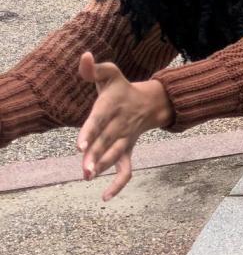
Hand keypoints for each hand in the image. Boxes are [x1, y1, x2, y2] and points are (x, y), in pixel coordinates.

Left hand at [76, 52, 173, 200]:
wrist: (150, 103)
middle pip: (106, 142)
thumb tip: (84, 56)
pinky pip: (126, 170)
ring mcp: (125, 140)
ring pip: (115, 156)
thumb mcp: (111, 74)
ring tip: (88, 177)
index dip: (89, 132)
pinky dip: (118, 184)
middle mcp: (119, 125)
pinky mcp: (127, 151)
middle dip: (95, 155)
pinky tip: (105, 197)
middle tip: (84, 168)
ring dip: (103, 167)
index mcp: (111, 106)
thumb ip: (94, 68)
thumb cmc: (122, 88)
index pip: (98, 120)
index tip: (80, 146)